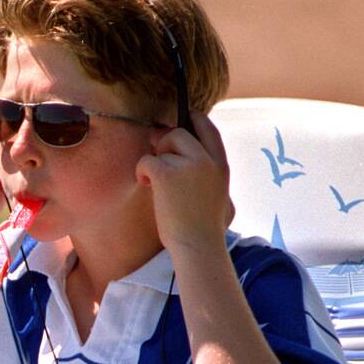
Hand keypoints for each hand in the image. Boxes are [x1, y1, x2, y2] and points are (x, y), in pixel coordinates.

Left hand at [136, 111, 234, 254]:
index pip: (208, 129)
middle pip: (180, 132)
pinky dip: (141, 171)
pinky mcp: (167, 174)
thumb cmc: (205, 229)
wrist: (198, 246)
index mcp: (221, 165)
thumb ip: (209, 175)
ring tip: (154, 182)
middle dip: (164, 141)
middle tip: (156, 157)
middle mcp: (207, 160)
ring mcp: (189, 165)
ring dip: (154, 159)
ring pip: (163, 143)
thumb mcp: (221, 197)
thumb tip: (190, 161)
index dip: (194, 119)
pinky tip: (146, 185)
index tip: (184, 117)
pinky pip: (146, 160)